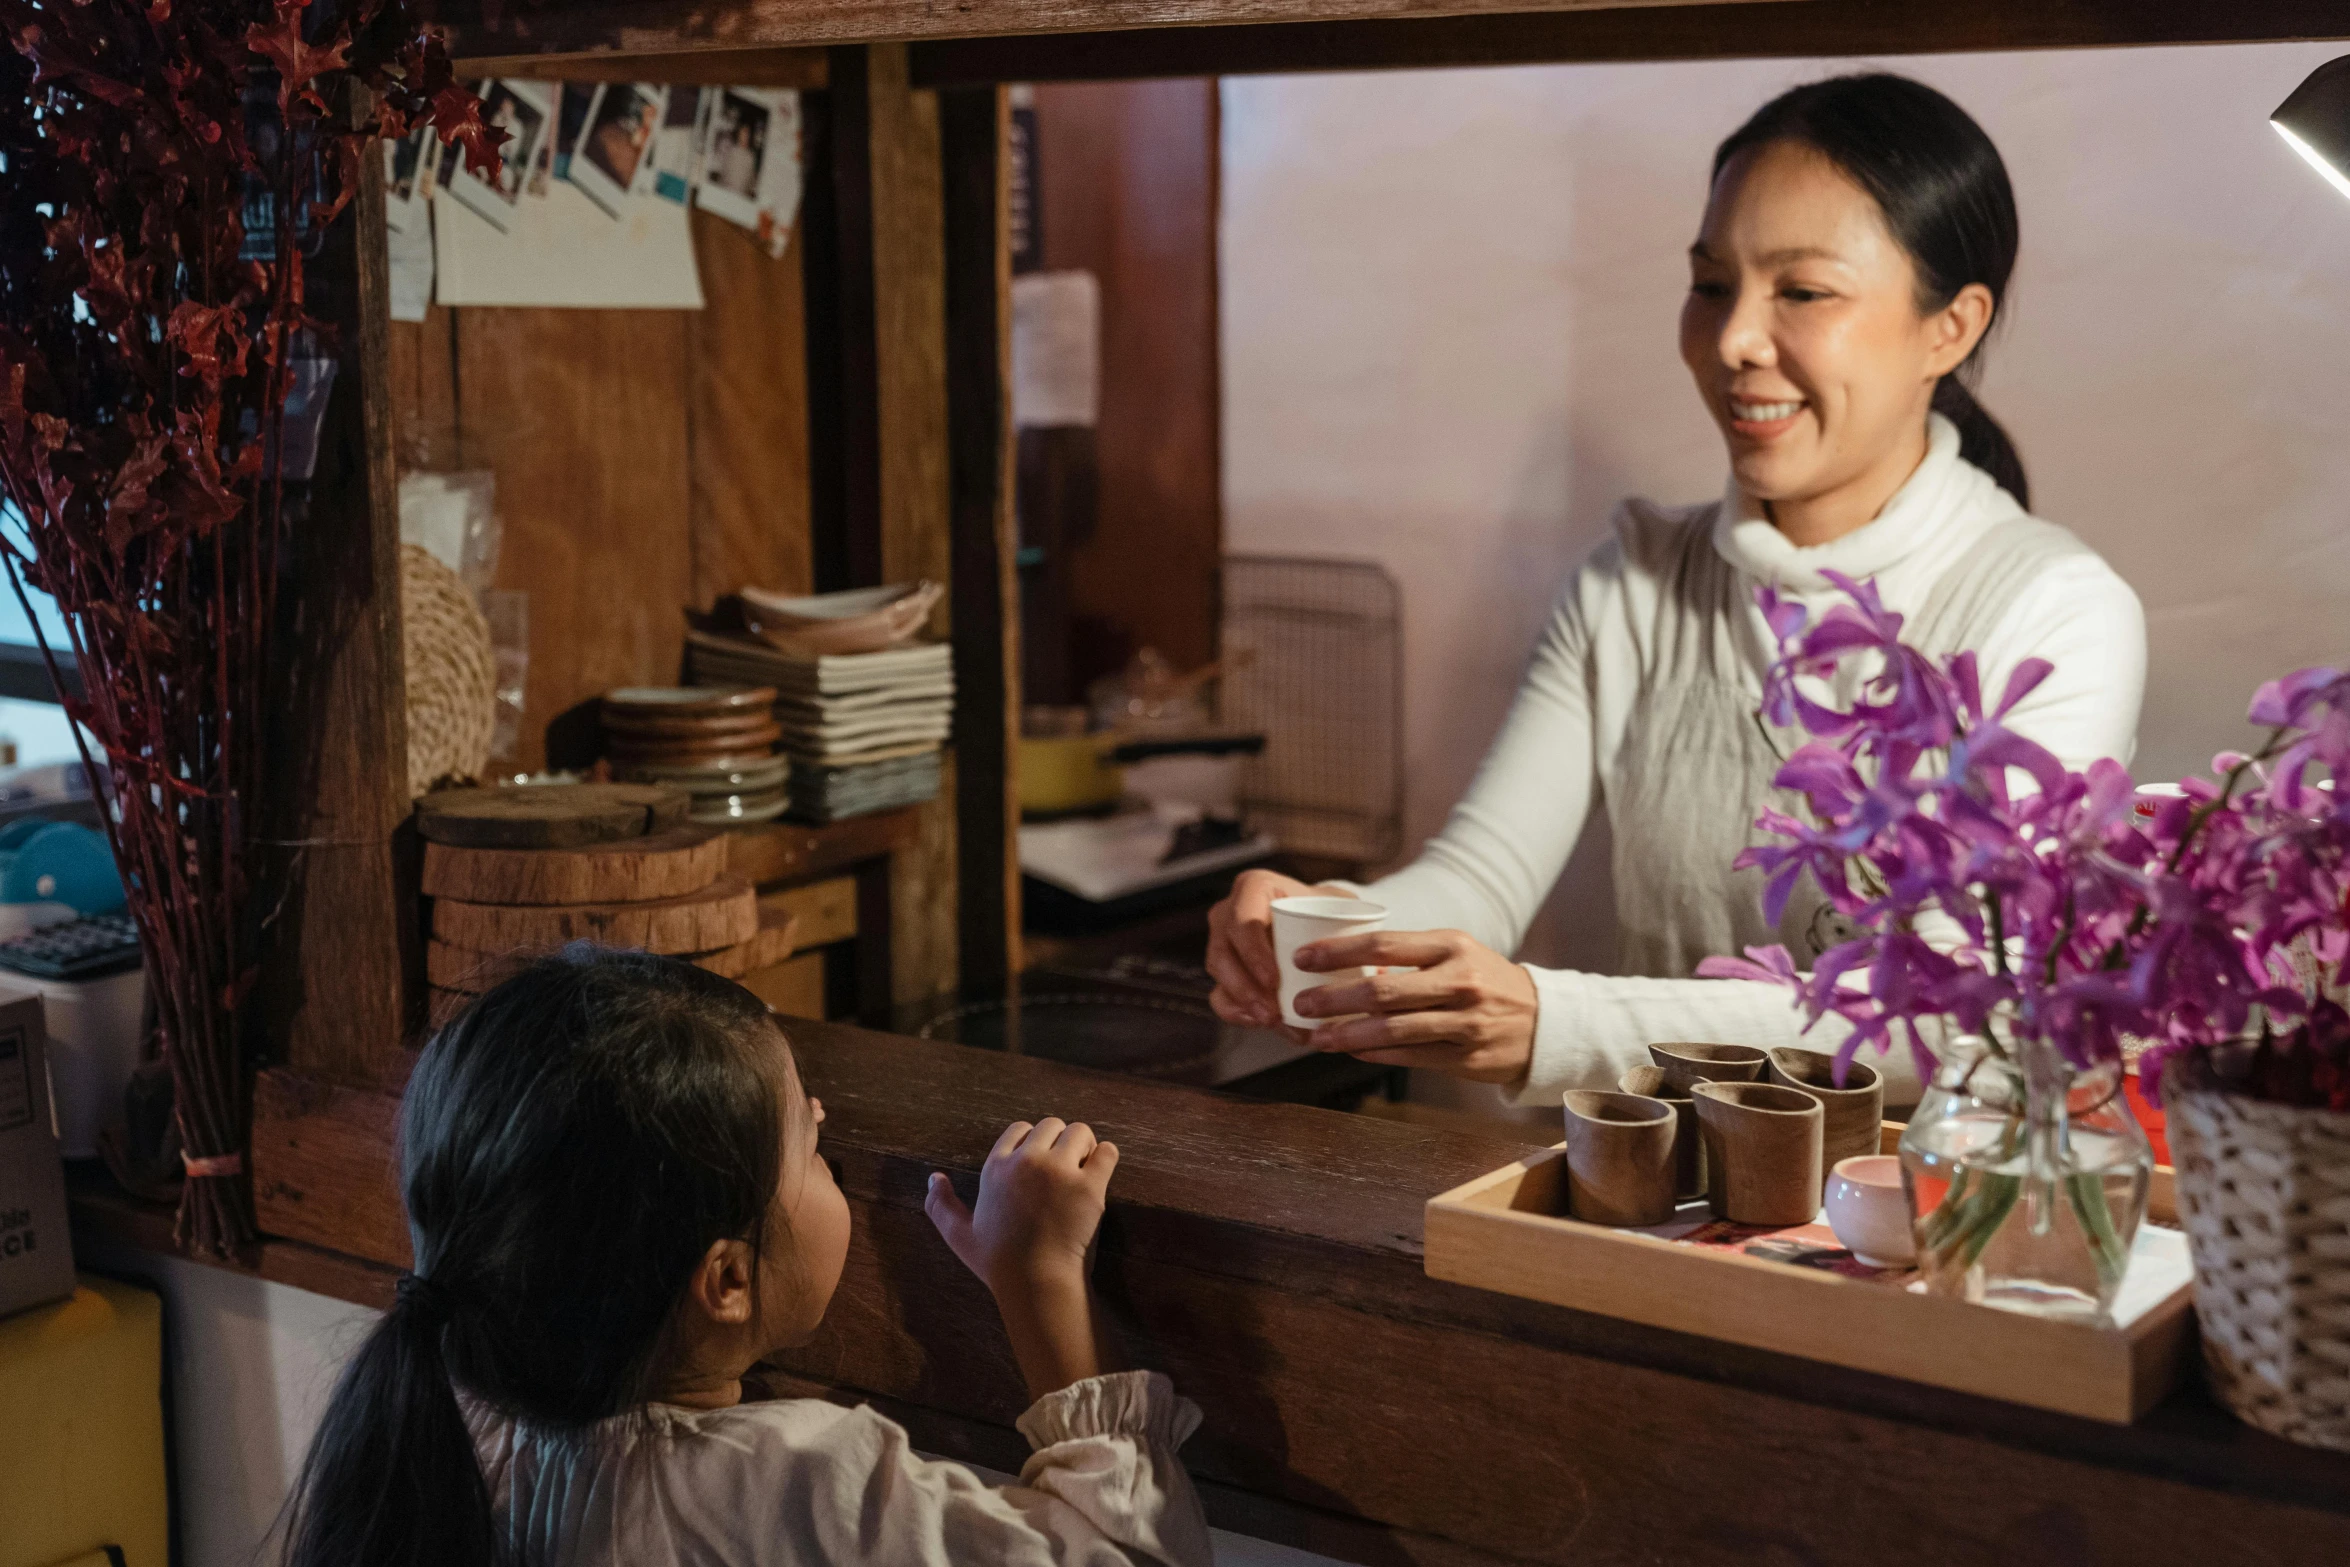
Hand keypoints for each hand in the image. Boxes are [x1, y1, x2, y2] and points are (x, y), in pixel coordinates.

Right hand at [926, 1118, 1119, 1398]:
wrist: (1036, 1284)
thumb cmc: (999, 1263)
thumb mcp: (959, 1235)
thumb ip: (940, 1205)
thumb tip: (933, 1178)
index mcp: (996, 1167)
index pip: (1020, 1128)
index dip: (1034, 1142)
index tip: (1041, 1163)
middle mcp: (1027, 1162)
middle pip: (1052, 1125)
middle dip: (1061, 1141)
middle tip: (1067, 1167)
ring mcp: (1059, 1172)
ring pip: (1081, 1132)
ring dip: (1085, 1147)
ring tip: (1084, 1170)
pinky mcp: (1090, 1186)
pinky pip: (1107, 1152)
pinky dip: (1106, 1158)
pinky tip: (1101, 1173)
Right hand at [1206, 868, 1347, 1027]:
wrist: (1318, 920)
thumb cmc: (1328, 912)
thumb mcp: (1342, 909)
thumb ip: (1358, 931)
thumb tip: (1383, 975)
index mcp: (1254, 887)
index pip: (1244, 920)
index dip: (1254, 953)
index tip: (1275, 981)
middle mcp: (1229, 910)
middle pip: (1224, 952)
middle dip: (1246, 988)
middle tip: (1273, 1013)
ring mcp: (1222, 940)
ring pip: (1219, 975)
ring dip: (1243, 1003)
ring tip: (1273, 1023)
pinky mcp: (1224, 970)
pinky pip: (1218, 993)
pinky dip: (1236, 1012)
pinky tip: (1258, 1023)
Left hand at [1293, 929, 1539, 1085]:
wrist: (1545, 1022)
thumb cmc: (1487, 981)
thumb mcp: (1457, 954)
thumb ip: (1410, 957)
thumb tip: (1347, 965)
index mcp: (1452, 946)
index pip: (1384, 943)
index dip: (1338, 951)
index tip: (1303, 957)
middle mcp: (1460, 981)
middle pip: (1382, 990)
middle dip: (1333, 998)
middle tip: (1301, 1004)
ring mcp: (1465, 1022)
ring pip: (1392, 1030)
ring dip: (1346, 1034)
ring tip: (1316, 1037)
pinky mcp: (1466, 1057)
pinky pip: (1410, 1056)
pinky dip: (1374, 1054)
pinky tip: (1350, 1051)